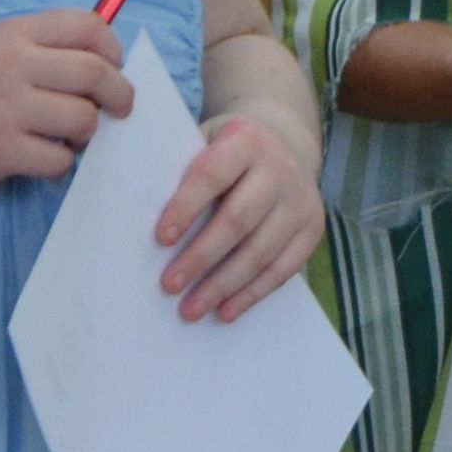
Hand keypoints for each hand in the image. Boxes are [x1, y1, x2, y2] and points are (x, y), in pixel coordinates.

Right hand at [0, 7, 132, 191]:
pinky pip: (60, 159)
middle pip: (94, 72)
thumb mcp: (0, 47)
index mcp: (14, 34)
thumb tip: (113, 63)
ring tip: (70, 135)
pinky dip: (61, 162)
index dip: (112, 48)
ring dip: (88, 132)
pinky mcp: (1, 150)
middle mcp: (10, 66)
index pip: (87, 25)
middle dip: (119, 94)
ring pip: (83, 118)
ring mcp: (5, 109)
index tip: (113, 67)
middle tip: (118, 108)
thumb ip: (49, 46)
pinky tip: (44, 156)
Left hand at [155, 94, 323, 321]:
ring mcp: (301, 199)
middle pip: (238, 219)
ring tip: (191, 309)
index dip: (186, 207)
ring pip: (262, 250)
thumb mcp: (203, 145)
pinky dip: (253, 293)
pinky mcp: (313, 227)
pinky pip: (285, 267)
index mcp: (246, 140)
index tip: (160, 239)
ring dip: (223, 284)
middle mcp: (280, 167)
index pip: (212, 175)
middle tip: (169, 285)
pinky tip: (226, 310)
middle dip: (201, 256)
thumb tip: (139, 225)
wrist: (283, 145)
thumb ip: (181, 172)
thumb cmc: (223, 155)